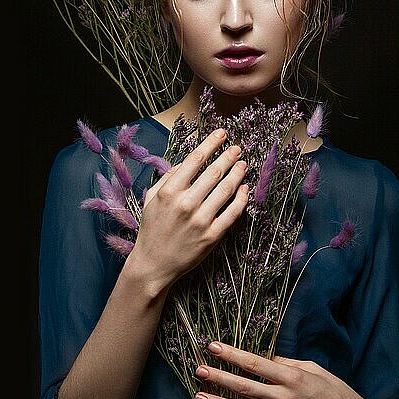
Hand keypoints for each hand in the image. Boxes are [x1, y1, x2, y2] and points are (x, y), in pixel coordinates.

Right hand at [125, 129, 248, 289]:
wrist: (153, 264)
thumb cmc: (152, 228)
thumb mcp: (152, 198)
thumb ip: (169, 177)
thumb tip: (189, 161)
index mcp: (170, 192)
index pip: (196, 160)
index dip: (211, 144)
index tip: (222, 134)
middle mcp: (186, 204)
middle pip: (214, 172)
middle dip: (228, 156)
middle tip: (238, 149)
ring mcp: (200, 221)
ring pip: (226, 190)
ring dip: (238, 174)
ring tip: (243, 164)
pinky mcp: (211, 236)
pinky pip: (232, 213)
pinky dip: (242, 199)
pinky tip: (245, 188)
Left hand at [194, 341, 378, 398]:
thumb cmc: (336, 392)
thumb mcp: (314, 369)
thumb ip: (287, 363)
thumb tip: (266, 358)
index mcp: (292, 378)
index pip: (254, 364)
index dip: (231, 355)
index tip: (213, 346)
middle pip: (244, 388)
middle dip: (218, 378)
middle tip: (199, 370)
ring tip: (200, 396)